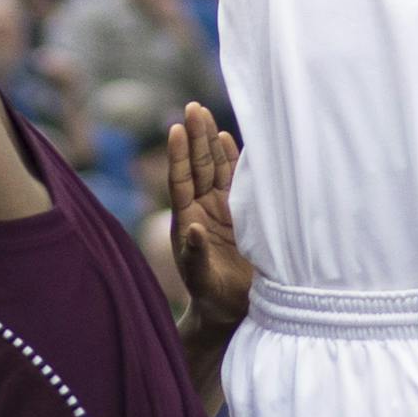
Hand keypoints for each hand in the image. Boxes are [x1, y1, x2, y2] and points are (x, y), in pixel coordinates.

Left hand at [168, 102, 252, 340]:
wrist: (232, 308)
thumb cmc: (213, 297)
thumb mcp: (202, 279)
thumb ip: (196, 255)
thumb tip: (193, 229)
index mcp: (188, 220)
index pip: (181, 180)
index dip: (179, 155)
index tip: (176, 129)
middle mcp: (203, 208)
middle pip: (198, 166)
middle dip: (195, 137)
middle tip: (192, 108)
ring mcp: (221, 207)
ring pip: (215, 167)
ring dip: (210, 142)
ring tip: (205, 115)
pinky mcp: (241, 211)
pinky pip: (235, 179)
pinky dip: (232, 158)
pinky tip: (228, 139)